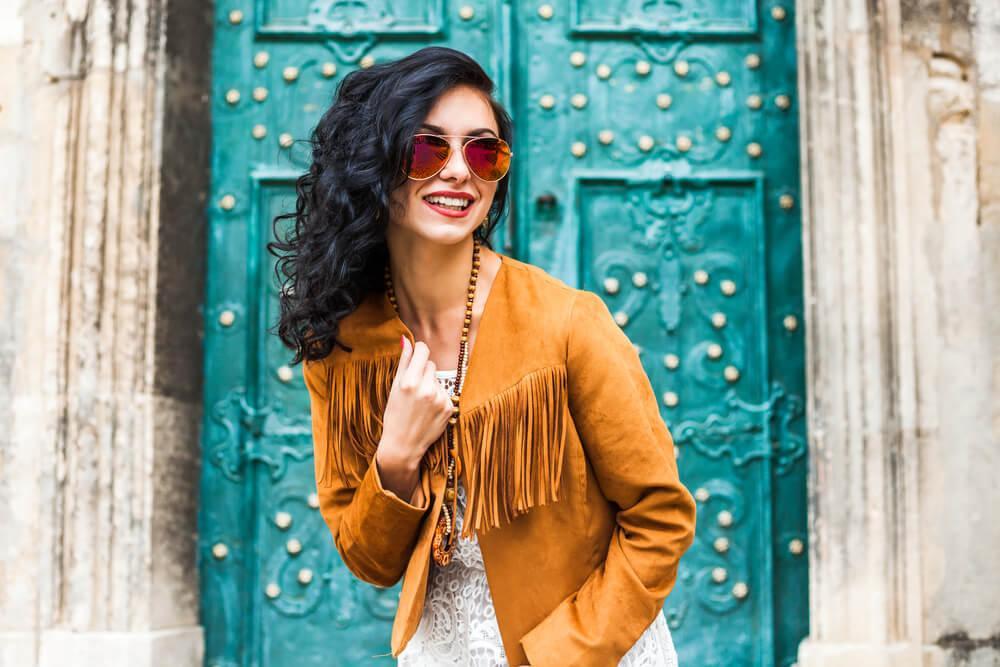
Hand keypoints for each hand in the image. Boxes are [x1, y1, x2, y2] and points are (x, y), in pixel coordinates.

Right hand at [377, 336, 453, 466]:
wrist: (403, 445)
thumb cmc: (395, 415)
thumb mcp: (395, 388)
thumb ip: (404, 362)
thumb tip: (406, 339)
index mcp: (409, 382)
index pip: (423, 350)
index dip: (419, 350)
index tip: (417, 353)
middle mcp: (426, 389)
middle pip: (430, 364)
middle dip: (423, 372)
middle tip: (413, 389)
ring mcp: (439, 399)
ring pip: (438, 379)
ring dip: (431, 385)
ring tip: (420, 403)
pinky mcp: (449, 407)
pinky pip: (445, 392)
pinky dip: (438, 398)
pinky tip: (429, 410)